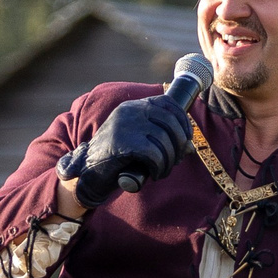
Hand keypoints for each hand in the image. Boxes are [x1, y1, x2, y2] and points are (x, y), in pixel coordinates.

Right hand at [63, 95, 193, 207]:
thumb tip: (189, 147)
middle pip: (171, 121)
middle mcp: (130, 111)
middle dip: (179, 144)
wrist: (87, 172)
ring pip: (165, 139)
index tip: (186, 139)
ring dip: (170, 159)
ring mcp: (126, 125)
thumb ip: (160, 138)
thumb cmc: (116, 159)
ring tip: (163, 170)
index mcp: (133, 106)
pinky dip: (160, 166)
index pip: (168, 103)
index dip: (183, 121)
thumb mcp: (137, 141)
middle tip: (175, 160)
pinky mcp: (124, 142)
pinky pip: (155, 154)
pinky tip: (155, 173)